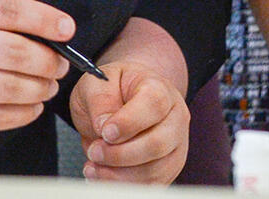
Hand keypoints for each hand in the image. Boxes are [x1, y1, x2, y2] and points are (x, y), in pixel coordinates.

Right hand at [0, 0, 72, 134]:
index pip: (9, 9)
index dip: (45, 19)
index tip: (67, 29)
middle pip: (14, 52)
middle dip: (49, 60)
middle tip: (61, 63)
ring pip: (10, 89)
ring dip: (41, 88)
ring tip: (49, 83)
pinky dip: (24, 113)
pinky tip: (33, 103)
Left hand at [68, 59, 188, 183]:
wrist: (120, 100)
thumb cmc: (113, 89)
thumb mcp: (99, 83)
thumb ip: (100, 101)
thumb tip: (103, 126)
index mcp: (160, 88)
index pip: (154, 104)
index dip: (129, 122)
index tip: (105, 132)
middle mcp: (175, 117)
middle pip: (158, 143)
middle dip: (120, 154)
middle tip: (95, 151)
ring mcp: (175, 145)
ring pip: (155, 170)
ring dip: (119, 175)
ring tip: (93, 166)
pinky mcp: (167, 169)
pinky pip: (150, 186)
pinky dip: (123, 185)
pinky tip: (102, 176)